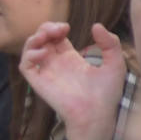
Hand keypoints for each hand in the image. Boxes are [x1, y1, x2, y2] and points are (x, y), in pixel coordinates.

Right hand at [19, 22, 125, 139]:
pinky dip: (29, 55)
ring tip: (47, 36)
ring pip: (29, 50)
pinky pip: (25, 66)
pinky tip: (44, 52)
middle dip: (45, 28)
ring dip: (34, 38)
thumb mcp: (115, 63)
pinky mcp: (38, 82)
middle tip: (58, 29)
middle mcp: (56, 64)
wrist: (96, 114)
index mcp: (71, 59)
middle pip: (41, 39)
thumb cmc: (106, 94)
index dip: (57, 28)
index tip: (66, 27)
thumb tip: (96, 25)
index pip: (56, 38)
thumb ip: (110, 43)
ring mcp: (46, 72)